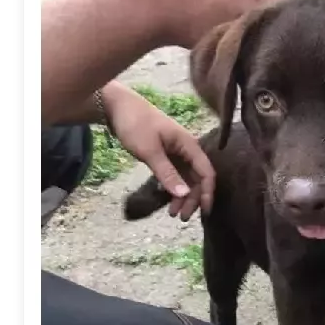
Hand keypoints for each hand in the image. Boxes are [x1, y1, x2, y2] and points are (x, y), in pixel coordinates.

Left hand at [102, 83, 214, 219]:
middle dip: (192, 199)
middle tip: (181, 217)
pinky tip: (166, 198)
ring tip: (172, 213)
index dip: (207, 193)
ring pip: (187, 178)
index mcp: (188, 145)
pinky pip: (176, 174)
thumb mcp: (150, 151)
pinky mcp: (166, 154)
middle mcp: (187, 149)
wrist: (117, 106)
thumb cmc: (135, 124)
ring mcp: (176, 152)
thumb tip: (184, 195)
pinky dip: (173, 187)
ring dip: (182, 196)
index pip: (206, 173)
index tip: (203, 212)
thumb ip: (167, 173)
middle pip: (198, 178)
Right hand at [137, 0, 323, 50]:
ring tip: (264, 32)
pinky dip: (256, 48)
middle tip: (284, 13)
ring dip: (278, 31)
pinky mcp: (242, 46)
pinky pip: (260, 48)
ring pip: (285, 31)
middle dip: (298, 10)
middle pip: (306, 6)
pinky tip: (244, 47)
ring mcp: (256, 21)